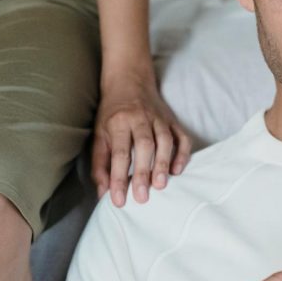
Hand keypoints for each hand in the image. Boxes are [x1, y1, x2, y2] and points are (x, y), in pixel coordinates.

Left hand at [91, 69, 191, 206]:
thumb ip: (100, 164)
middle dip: (143, 172)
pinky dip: (182, 153)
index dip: (118, 177)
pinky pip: (181, 137)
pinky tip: (177, 170)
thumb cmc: (111, 112)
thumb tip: (102, 192)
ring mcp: (159, 118)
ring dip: (163, 163)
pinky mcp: (172, 120)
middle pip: (144, 146)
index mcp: (118, 122)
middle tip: (142, 197)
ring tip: (160, 185)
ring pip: (165, 141)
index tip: (118, 200)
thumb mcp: (99, 134)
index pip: (119, 152)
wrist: (129, 80)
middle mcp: (140, 119)